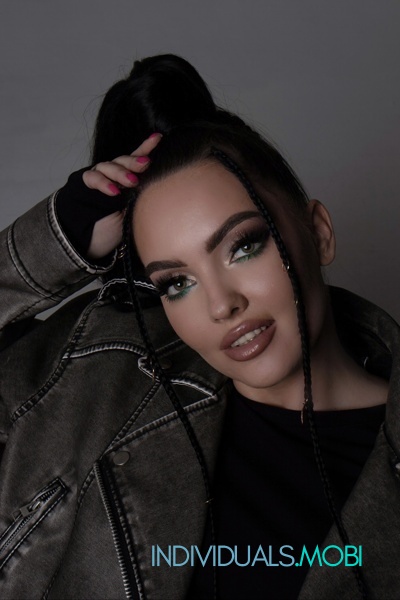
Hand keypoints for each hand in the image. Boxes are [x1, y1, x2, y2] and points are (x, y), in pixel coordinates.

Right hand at [83, 133, 161, 258]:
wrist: (92, 244)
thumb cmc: (117, 231)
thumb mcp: (135, 213)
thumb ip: (140, 196)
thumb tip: (156, 186)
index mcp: (126, 180)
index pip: (136, 159)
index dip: (146, 147)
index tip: (158, 138)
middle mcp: (113, 177)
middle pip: (123, 161)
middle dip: (134, 161)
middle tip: (145, 164)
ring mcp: (99, 180)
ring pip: (108, 166)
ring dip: (120, 171)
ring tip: (132, 181)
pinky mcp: (85, 187)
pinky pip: (92, 177)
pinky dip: (103, 182)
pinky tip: (113, 191)